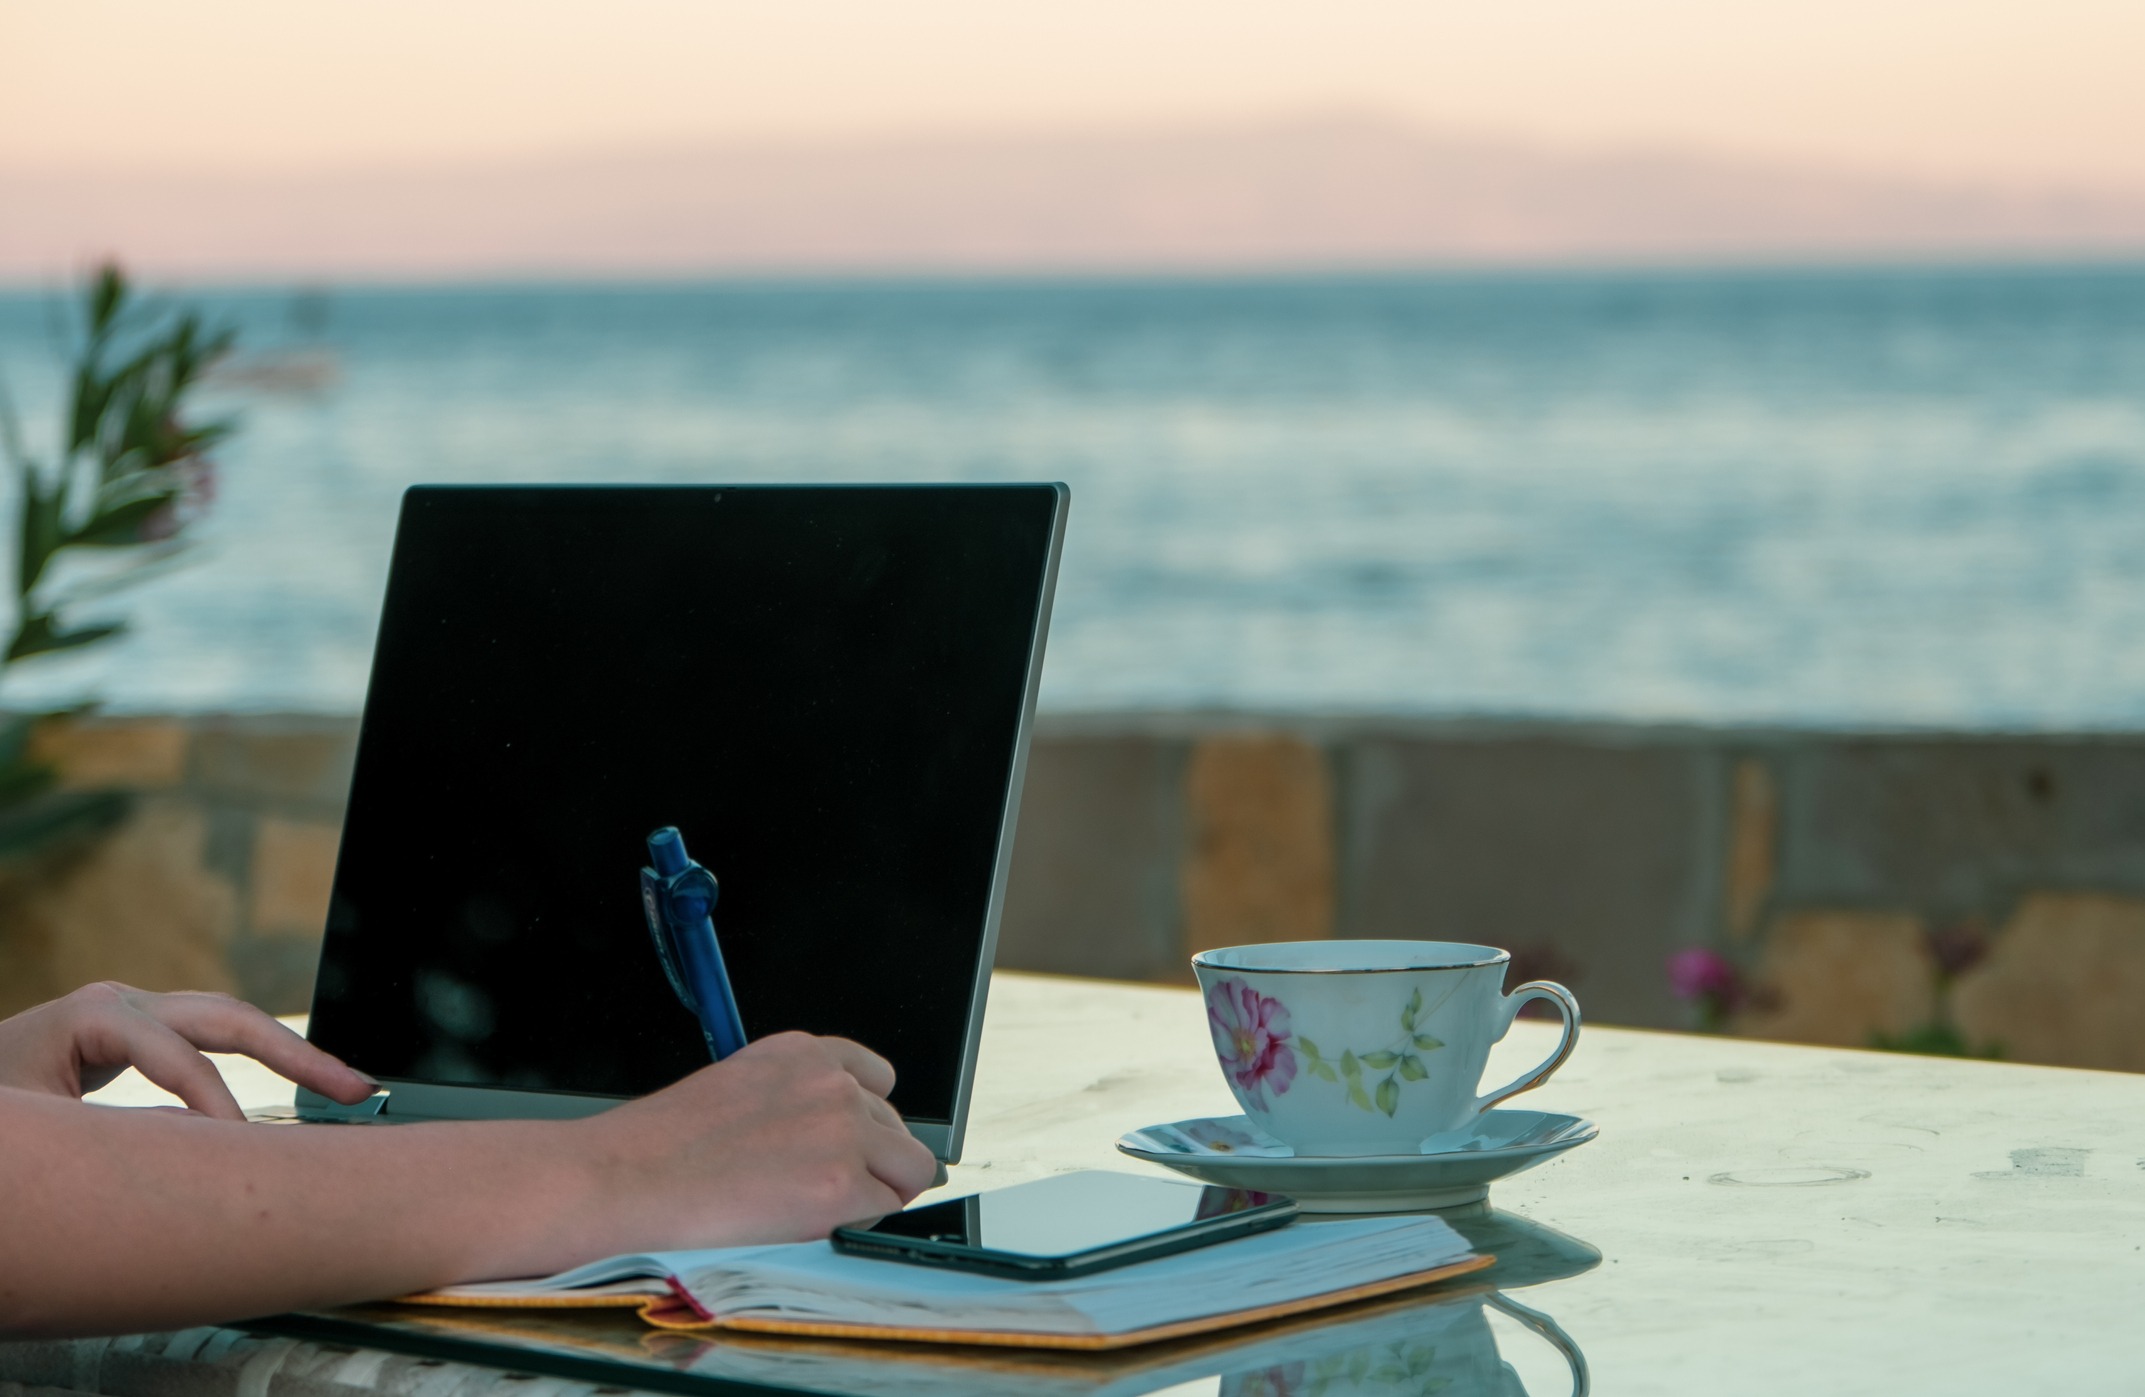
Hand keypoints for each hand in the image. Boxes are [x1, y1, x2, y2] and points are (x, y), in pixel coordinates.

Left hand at [0, 982, 376, 1119]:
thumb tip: (199, 1146)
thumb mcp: (42, 1127)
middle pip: (228, 1018)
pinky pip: (214, 1039)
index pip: (178, 1060)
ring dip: (292, 1052)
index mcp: (93, 1018)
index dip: (217, 1107)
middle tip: (354, 1090)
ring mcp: (135, 1011)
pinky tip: (298, 1086)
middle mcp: (122, 1002)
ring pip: (232, 1021)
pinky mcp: (144, 1030)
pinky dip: (260, 1060)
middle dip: (296, 1054)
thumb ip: (116, 1135)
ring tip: (348, 1087)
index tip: (249, 1152)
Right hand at [580, 1031, 940, 1249]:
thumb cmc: (663, 1144)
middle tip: (813, 1188)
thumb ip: (796, 1098)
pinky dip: (856, 1225)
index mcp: (804, 1051)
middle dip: (868, 1161)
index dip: (865, 1121)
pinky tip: (807, 1224)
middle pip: (896, 1128)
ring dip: (871, 1192)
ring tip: (809, 1207)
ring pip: (907, 1169)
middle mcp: (833, 1083)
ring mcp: (843, 1132)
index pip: (877, 1078)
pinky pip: (886, 1210)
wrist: (627, 1178)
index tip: (848, 1145)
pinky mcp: (842, 1186)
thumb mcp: (741, 1086)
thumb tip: (835, 1135)